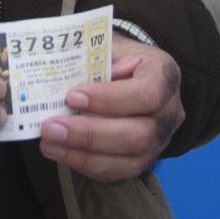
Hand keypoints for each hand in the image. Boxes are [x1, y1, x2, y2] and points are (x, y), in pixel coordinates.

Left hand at [38, 34, 182, 181]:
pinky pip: (117, 172)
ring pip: (128, 161)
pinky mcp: (143, 160)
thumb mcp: (109, 46)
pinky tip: (61, 153)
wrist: (133, 73)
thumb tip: (55, 71)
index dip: (110, 99)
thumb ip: (90, 58)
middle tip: (52, 127)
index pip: (147, 93)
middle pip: (139, 135)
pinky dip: (86, 164)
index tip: (73, 97)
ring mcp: (159, 141)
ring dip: (83, 155)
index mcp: (164, 75)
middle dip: (90, 134)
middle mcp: (169, 113)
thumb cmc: (118, 57)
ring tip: (49, 143)